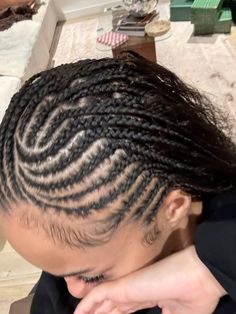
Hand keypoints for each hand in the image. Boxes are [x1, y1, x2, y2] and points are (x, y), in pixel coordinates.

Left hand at [74, 246, 225, 313]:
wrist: (201, 276)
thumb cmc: (196, 294)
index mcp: (149, 297)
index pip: (127, 307)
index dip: (116, 313)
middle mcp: (136, 292)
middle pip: (112, 305)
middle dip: (101, 313)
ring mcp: (129, 288)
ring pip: (102, 300)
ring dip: (90, 310)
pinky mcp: (124, 286)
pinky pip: (98, 295)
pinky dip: (86, 305)